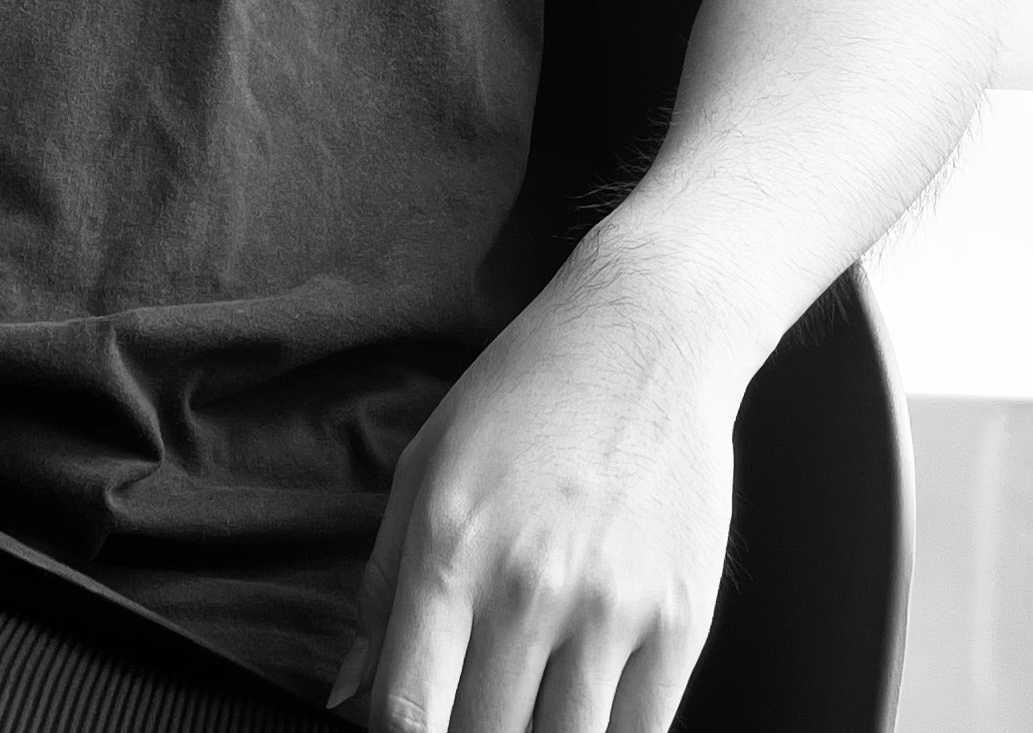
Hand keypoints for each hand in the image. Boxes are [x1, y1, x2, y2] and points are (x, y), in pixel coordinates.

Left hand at [330, 246, 740, 732]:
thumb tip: (351, 695)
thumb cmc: (527, 393)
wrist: (647, 338)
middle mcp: (528, 586)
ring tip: (525, 706)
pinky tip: (583, 709)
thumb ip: (382, 589)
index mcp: (451, 547)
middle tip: (472, 707)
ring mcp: (611, 610)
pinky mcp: (681, 623)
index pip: (408, 712)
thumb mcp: (427, 466)